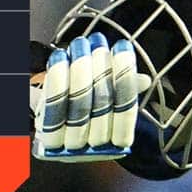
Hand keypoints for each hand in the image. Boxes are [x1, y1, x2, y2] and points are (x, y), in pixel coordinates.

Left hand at [31, 32, 146, 159]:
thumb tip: (142, 80)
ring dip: (80, 69)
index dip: (125, 78)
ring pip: (79, 104)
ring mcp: (71, 145)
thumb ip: (124, 90)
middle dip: (100, 69)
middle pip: (102, 105)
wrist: (49, 124)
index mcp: (118, 142)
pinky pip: (53, 107)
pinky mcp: (50, 139)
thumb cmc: (82, 106)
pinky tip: (60, 56)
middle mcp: (97, 149)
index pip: (126, 111)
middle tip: (96, 42)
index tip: (123, 48)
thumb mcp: (105, 99)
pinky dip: (57, 79)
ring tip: (80, 45)